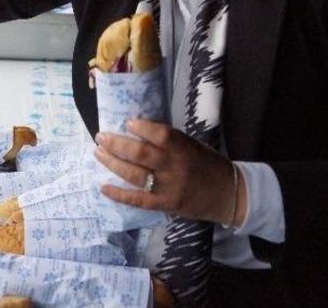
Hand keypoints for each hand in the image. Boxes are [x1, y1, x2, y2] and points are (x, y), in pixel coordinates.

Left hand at [94, 119, 244, 224]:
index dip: (142, 128)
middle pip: (141, 155)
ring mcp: (169, 188)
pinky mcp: (165, 205)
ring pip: (135, 175)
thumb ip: (170, 140)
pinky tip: (103, 187)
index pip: (162, 135)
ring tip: (98, 153)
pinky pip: (138, 200)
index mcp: (185, 149)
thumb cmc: (208, 165)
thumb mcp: (193, 146)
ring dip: (113, 163)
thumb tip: (139, 128)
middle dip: (117, 144)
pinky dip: (119, 194)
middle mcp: (175, 168)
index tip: (127, 122)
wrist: (229, 195)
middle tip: (101, 136)